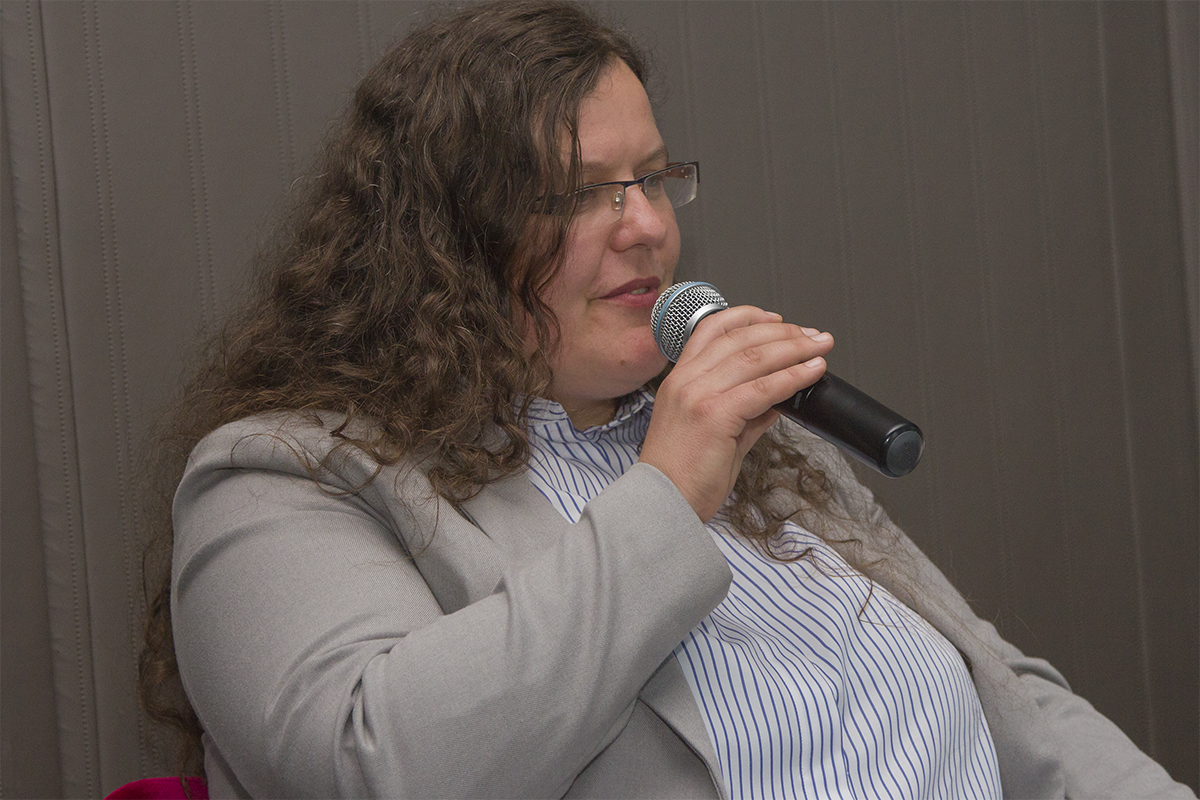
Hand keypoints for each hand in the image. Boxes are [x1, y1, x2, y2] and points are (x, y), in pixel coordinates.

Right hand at [638, 306, 832, 522]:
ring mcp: (698, 395)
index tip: (777, 320)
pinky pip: (763, 388)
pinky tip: (812, 373)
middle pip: (740, 338)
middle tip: (813, 336)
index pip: (713, 329)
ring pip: (754, 357)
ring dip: (794, 348)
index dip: (748, 316)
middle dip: (784, 333)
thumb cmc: (681, 476)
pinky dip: (793, 377)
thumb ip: (746, 411)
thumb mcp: (714, 433)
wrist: (662, 505)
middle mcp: (686, 380)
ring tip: (820, 347)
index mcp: (679, 379)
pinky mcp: (715, 415)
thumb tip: (778, 397)